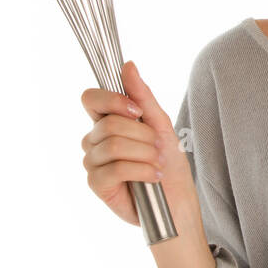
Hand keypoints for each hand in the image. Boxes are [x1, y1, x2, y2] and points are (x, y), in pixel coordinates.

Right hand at [79, 60, 200, 235]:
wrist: (177, 202)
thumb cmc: (168, 165)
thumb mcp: (161, 125)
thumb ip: (143, 97)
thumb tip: (128, 65)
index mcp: (106, 122)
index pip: (90, 99)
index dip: (111, 100)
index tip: (136, 111)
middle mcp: (94, 141)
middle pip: (109, 123)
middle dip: (143, 135)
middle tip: (158, 149)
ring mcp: (93, 163)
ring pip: (113, 145)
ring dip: (145, 154)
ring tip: (157, 164)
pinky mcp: (97, 185)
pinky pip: (114, 168)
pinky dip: (141, 171)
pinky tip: (153, 177)